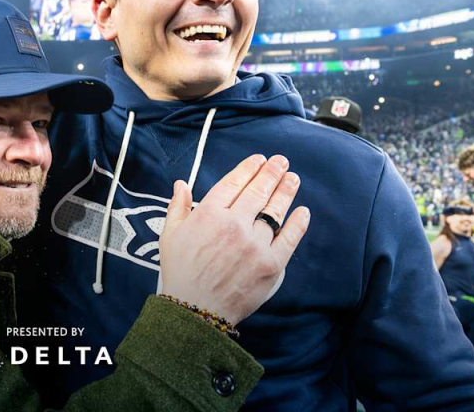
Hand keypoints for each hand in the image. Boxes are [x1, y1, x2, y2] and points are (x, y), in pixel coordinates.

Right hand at [159, 154, 309, 325]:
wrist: (194, 311)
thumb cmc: (180, 273)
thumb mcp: (170, 236)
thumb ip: (178, 207)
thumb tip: (181, 184)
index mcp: (208, 214)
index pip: (235, 182)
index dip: (250, 168)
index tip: (260, 160)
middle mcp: (234, 224)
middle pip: (258, 191)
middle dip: (272, 173)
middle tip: (282, 162)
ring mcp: (254, 244)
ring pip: (275, 211)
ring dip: (286, 192)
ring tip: (293, 180)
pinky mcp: (271, 264)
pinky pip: (289, 238)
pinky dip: (298, 223)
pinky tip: (303, 211)